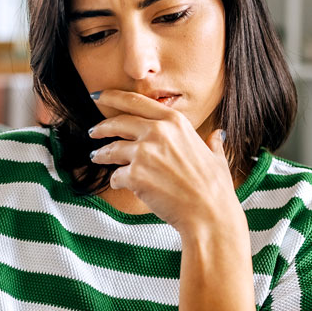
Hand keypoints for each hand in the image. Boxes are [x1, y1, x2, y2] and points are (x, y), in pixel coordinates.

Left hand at [88, 89, 238, 232]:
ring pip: (112, 149)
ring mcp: (144, 153)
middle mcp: (158, 132)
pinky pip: (116, 175)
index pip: (136, 101)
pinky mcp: (135, 175)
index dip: (113, 96)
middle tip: (93, 131)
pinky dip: (116, 180)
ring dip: (101, 154)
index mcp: (175, 121)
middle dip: (101, 127)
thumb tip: (218, 135)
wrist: (209, 213)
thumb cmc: (215, 188)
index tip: (99, 96)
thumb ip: (212, 143)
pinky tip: (120, 183)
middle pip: (118, 122)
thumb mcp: (216, 157)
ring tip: (96, 157)